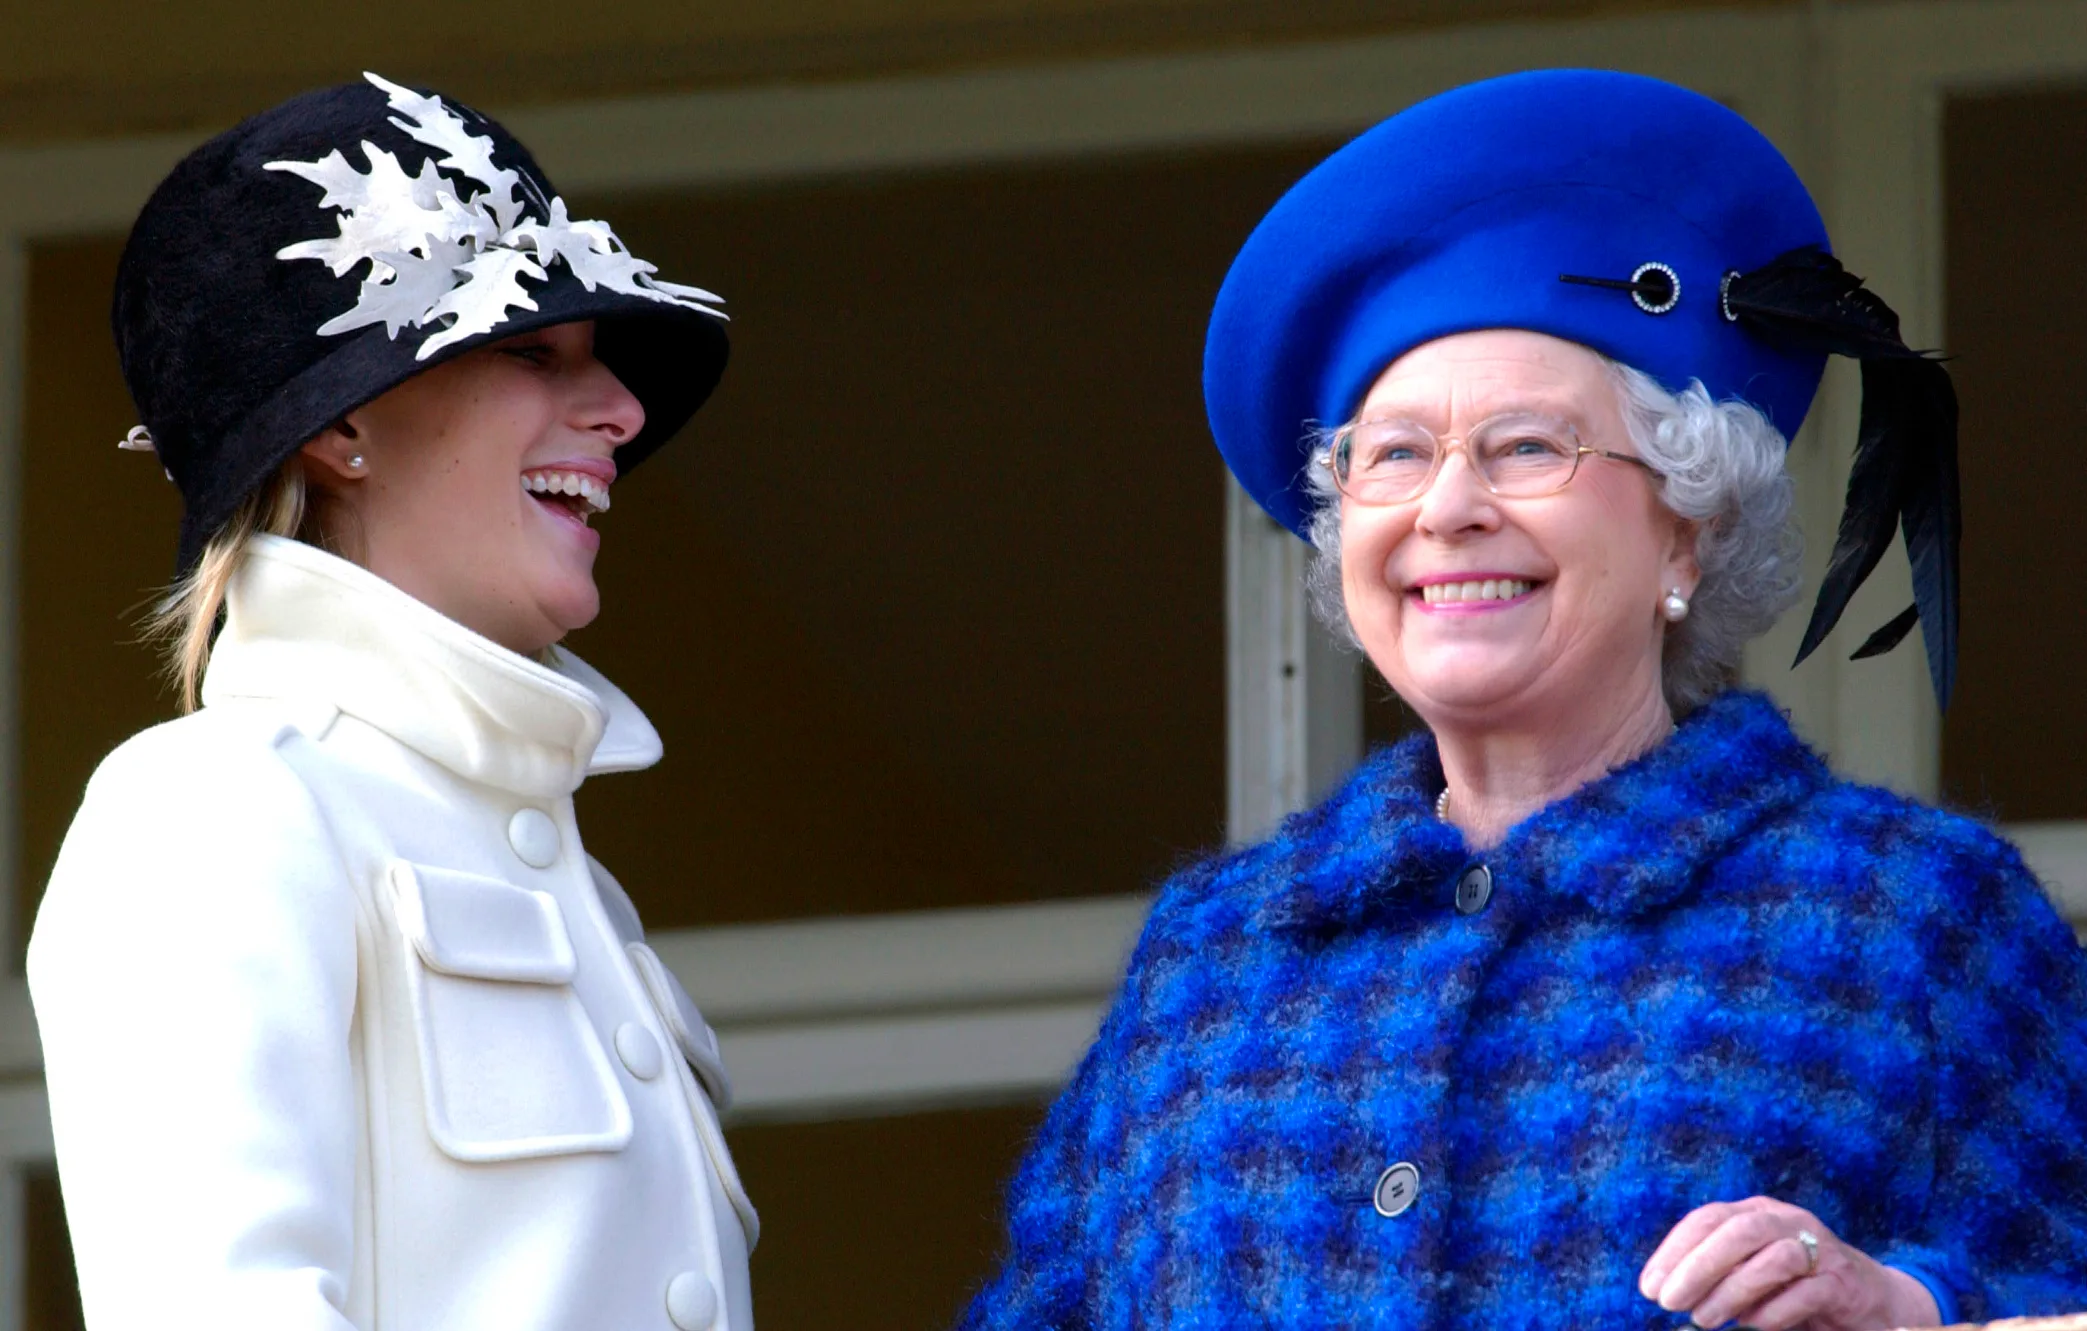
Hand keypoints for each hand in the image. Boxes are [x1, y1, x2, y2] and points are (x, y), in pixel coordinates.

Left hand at [1637, 1196, 1941, 1329]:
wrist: (1867, 1299)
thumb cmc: (1793, 1285)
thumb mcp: (1749, 1271)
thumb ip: (1715, 1272)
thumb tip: (1664, 1289)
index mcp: (1755, 1212)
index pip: (1707, 1218)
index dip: (1673, 1251)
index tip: (1648, 1286)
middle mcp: (1786, 1221)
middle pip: (1739, 1231)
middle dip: (1698, 1266)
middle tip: (1669, 1302)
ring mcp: (1818, 1248)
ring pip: (1774, 1258)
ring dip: (1733, 1290)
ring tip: (1704, 1319)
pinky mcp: (1843, 1282)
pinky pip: (1807, 1292)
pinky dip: (1774, 1310)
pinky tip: (1752, 1325)